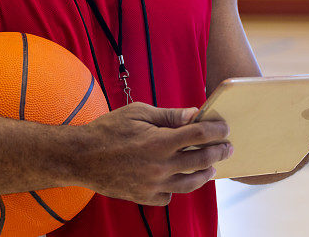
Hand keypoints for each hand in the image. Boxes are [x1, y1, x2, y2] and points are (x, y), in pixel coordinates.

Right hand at [76, 102, 231, 205]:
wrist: (81, 157)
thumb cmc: (108, 130)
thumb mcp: (138, 113)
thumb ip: (169, 116)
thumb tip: (193, 115)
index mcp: (160, 141)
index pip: (199, 135)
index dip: (216, 131)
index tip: (224, 129)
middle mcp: (160, 165)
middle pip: (201, 161)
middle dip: (219, 153)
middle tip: (227, 148)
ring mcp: (153, 184)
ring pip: (190, 184)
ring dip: (205, 174)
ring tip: (211, 167)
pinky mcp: (145, 196)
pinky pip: (169, 196)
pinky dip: (176, 188)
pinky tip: (177, 178)